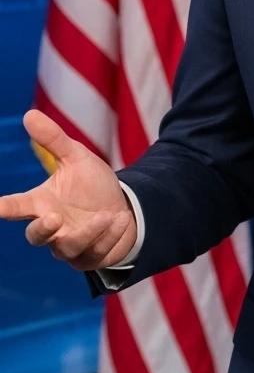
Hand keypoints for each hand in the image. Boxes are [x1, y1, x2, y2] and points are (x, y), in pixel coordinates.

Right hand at [0, 110, 136, 271]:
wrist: (123, 207)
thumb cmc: (92, 185)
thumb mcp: (77, 158)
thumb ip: (53, 140)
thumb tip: (29, 114)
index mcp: (42, 204)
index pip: (15, 207)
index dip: (2, 208)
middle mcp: (52, 228)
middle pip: (36, 237)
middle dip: (42, 230)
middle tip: (54, 217)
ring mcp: (70, 246)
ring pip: (69, 248)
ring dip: (88, 233)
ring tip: (106, 214)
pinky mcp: (90, 257)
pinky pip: (96, 253)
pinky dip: (110, 236)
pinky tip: (120, 218)